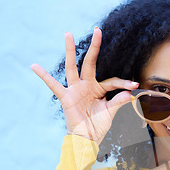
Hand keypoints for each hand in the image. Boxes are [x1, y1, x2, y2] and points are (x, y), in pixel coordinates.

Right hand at [30, 27, 138, 144]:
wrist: (87, 139)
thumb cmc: (97, 125)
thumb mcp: (110, 112)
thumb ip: (119, 101)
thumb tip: (131, 94)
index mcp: (98, 89)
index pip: (112, 81)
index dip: (123, 84)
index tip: (134, 85)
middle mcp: (86, 85)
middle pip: (90, 62)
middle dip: (94, 47)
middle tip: (97, 30)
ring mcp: (75, 89)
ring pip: (73, 67)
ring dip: (70, 50)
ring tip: (68, 34)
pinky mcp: (66, 97)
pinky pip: (54, 85)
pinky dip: (44, 76)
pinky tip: (34, 66)